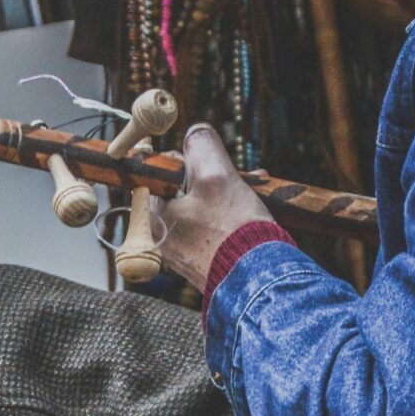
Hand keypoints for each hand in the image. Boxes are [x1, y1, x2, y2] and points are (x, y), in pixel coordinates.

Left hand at [150, 125, 273, 288]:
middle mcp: (163, 239)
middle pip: (182, 191)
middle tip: (238, 173)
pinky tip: (252, 211)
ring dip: (225, 193)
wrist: (259, 282)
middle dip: (212, 176)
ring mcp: (184, 254)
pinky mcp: (205, 265)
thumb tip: (195, 133)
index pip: (158, 174)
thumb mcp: (217, 175)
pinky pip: (212, 230)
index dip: (182, 159)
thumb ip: (202, 146)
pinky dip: (229, 216)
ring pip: (201, 209)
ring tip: (253, 187)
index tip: (204, 157)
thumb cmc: (234, 230)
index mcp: (155, 217)